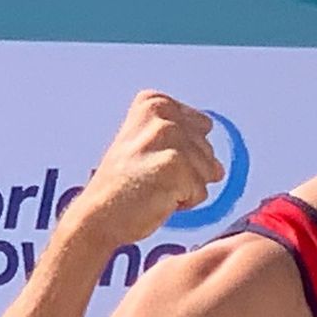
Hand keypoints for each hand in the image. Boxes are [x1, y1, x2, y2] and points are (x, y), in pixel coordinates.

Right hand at [64, 91, 224, 247]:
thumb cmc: (123, 185)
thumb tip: (218, 167)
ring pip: (210, 171)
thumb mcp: (148, 143)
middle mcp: (162, 113)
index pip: (202, 126)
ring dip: (188, 187)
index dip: (185, 151)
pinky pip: (202, 191)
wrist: (98, 214)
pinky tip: (157, 198)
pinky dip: (185, 202)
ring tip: (154, 187)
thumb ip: (184, 139)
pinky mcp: (176, 165)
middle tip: (152, 176)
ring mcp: (169, 137)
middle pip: (208, 150)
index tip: (153, 158)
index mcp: (154, 102)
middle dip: (190, 170)